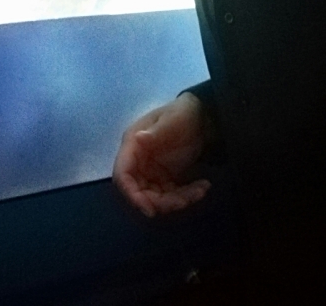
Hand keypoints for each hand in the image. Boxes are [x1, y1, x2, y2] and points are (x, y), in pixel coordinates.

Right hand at [112, 92, 211, 217]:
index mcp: (133, 145)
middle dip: (161, 202)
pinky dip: (186, 196)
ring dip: (177, 200)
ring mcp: (150, 172)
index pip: (122, 174)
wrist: (201, 117)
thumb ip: (156, 132)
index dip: (131, 194)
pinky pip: (170, 195)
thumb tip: (138, 138)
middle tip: (184, 201)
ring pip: (156, 197)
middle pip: (139, 192)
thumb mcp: (172, 120)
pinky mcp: (163, 178)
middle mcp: (137, 162)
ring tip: (200, 190)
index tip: (150, 210)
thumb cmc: (183, 115)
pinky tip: (203, 186)